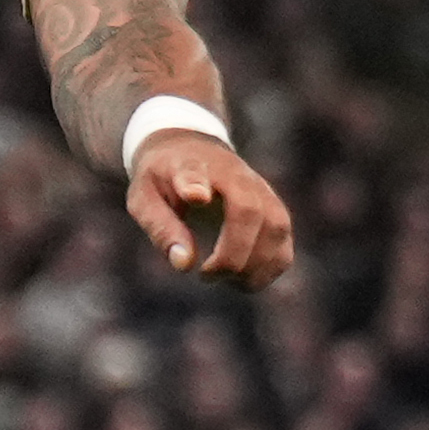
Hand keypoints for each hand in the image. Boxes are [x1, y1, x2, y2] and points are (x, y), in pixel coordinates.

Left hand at [127, 129, 295, 291]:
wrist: (191, 150)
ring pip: (277, 229)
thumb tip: (185, 264)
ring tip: (225, 280)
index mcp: (192, 165)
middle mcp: (236, 175)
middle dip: (232, 255)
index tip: (196, 197)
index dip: (196, 184)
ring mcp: (263, 192)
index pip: (195, 172)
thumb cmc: (163, 180)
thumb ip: (161, 228)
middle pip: (250, 211)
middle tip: (205, 275)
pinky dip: (268, 271)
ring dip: (254, 267)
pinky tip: (242, 279)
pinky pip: (284, 247)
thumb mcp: (144, 198)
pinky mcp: (276, 212)